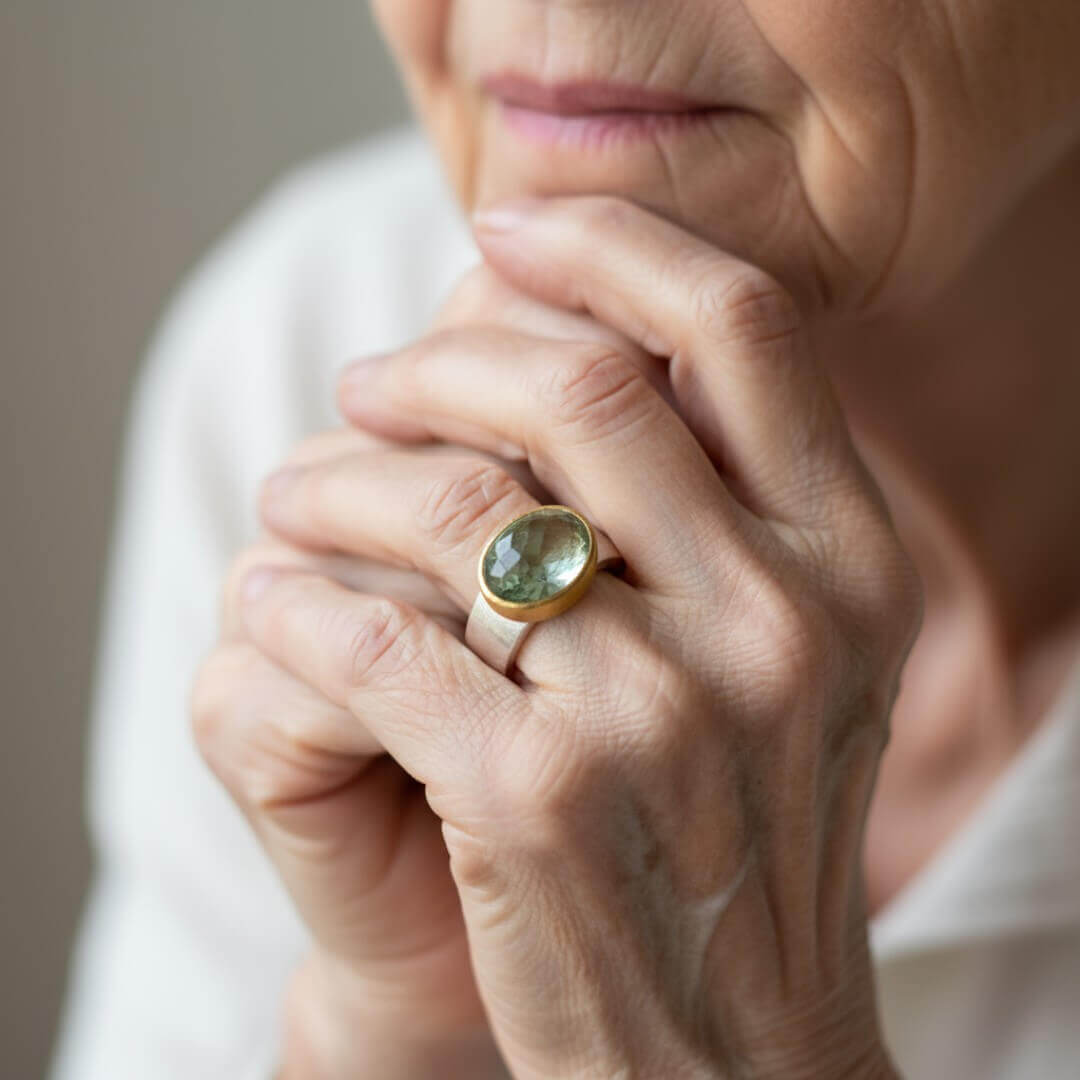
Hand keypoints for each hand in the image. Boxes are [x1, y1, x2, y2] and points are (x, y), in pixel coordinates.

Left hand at [244, 196, 919, 1078]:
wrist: (736, 1047)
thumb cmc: (743, 829)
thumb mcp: (799, 654)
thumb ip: (733, 500)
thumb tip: (591, 338)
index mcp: (850, 558)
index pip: (738, 324)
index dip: (610, 243)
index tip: (503, 231)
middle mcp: (777, 619)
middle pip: (576, 387)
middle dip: (437, 357)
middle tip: (365, 384)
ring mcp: (660, 711)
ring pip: (449, 506)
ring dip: (336, 480)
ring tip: (294, 494)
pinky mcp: (535, 798)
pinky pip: (369, 642)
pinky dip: (297, 602)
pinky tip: (275, 599)